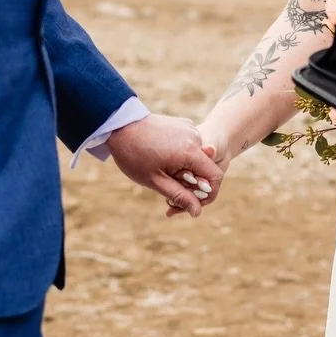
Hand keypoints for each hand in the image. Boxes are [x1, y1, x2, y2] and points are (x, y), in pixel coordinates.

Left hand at [107, 114, 223, 216]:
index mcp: (190, 151)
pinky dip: (182, 157)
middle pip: (205, 168)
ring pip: (197, 158)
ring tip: (162, 172)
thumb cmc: (134, 155)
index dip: (209, 193)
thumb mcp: (156, 181)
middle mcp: (195, 137)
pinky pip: (190, 146)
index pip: (215, 176)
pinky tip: (162, 159)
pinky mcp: (183, 125)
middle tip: (169, 191)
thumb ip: (180, 196)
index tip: (194, 202)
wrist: (119, 125)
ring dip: (186, 170)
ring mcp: (189, 128)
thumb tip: (197, 212)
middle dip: (192, 183)